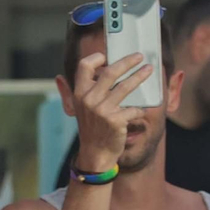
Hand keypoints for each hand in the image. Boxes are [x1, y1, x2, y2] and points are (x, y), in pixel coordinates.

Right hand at [69, 52, 155, 171]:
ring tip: (149, 70)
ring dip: (140, 76)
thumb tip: (60, 77)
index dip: (97, 57)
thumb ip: (78, 91)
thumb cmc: (91, 127)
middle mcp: (88, 100)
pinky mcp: (115, 120)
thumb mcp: (79, 109)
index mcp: (79, 93)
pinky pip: (133, 109)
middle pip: (110, 72)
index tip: (108, 56)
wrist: (95, 152)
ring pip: (126, 86)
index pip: (85, 66)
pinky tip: (140, 111)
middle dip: (128, 61)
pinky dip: (139, 110)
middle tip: (139, 56)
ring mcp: (102, 110)